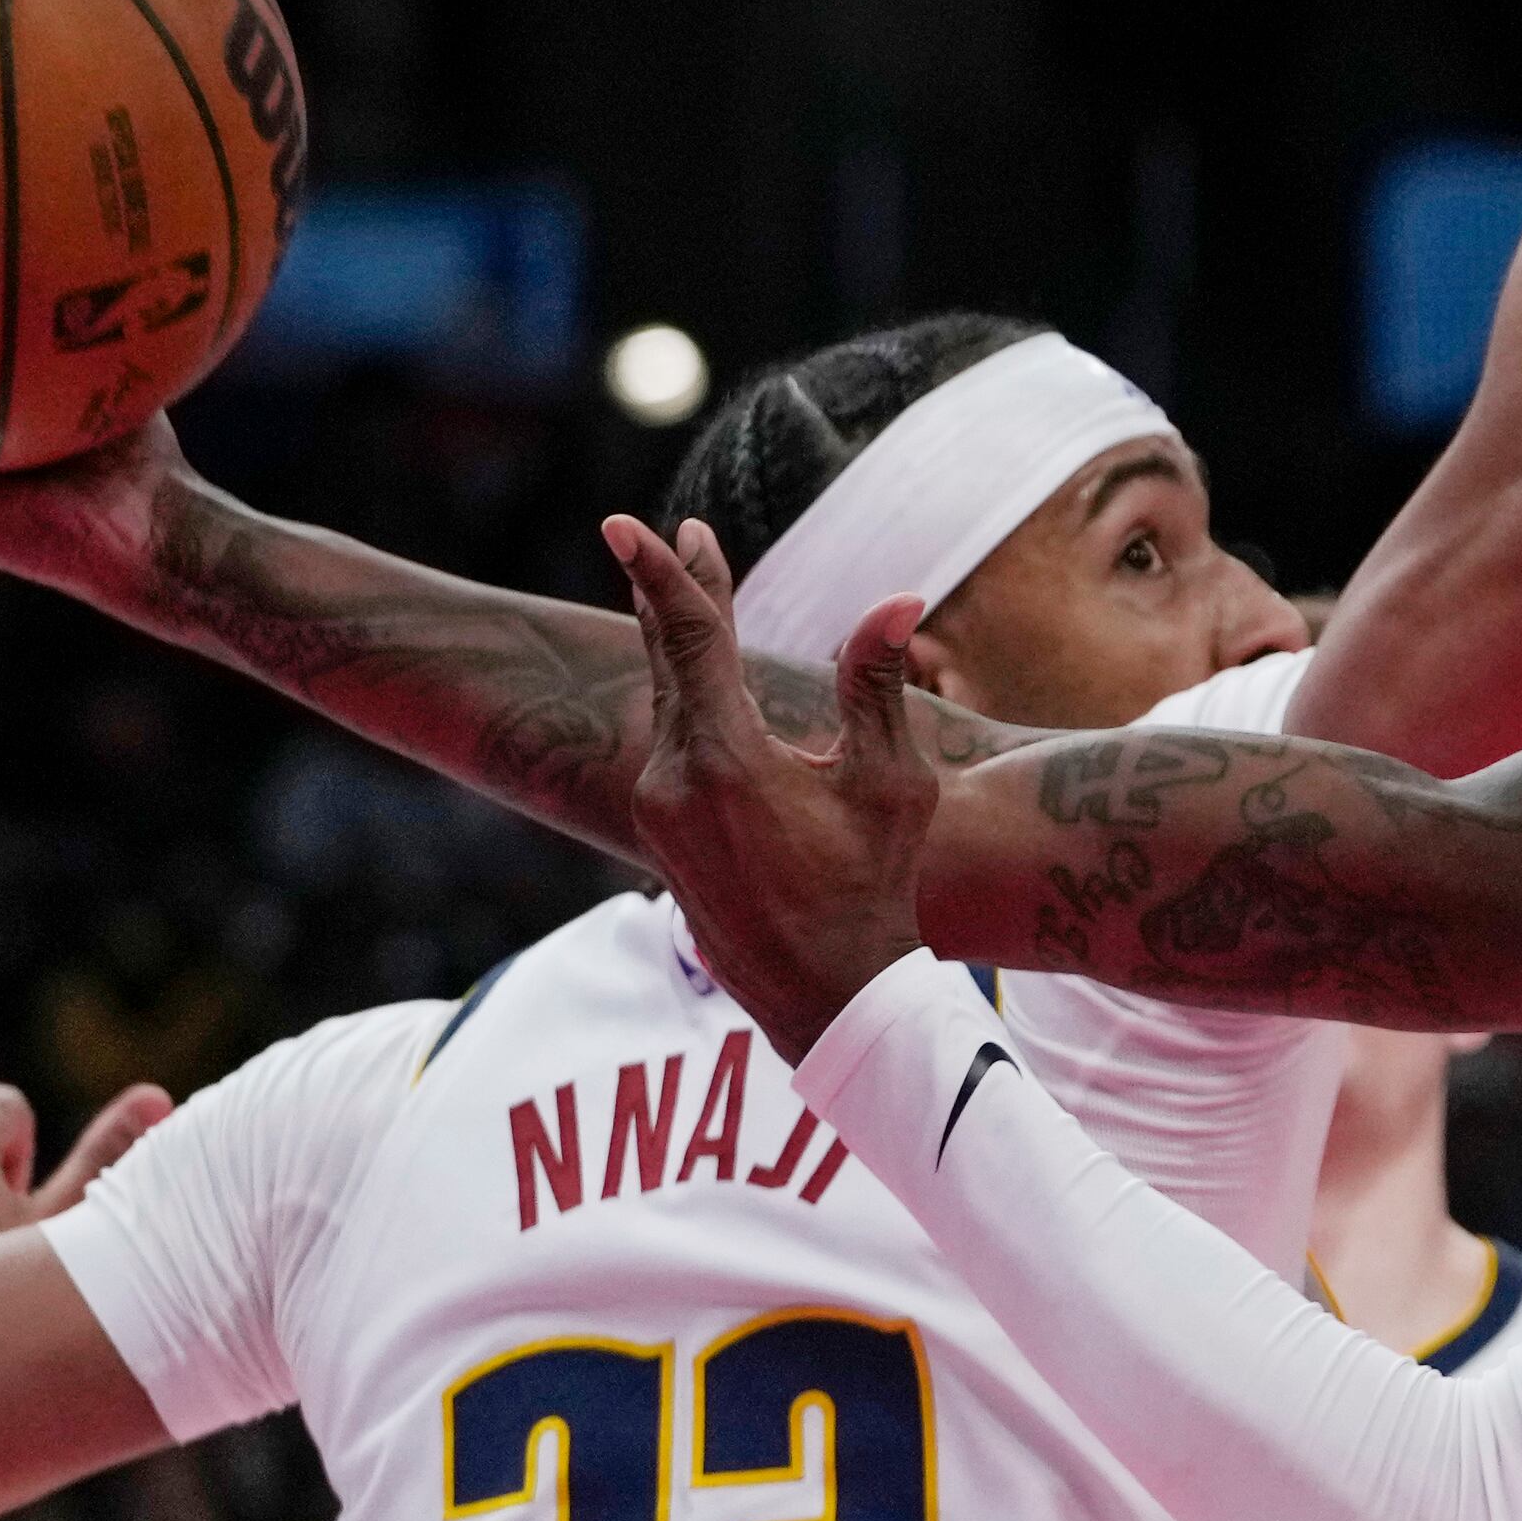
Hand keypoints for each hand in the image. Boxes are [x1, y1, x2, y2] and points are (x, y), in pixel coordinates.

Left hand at [605, 516, 936, 1060]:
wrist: (825, 995)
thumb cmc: (872, 888)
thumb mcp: (891, 786)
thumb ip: (876, 686)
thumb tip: (897, 599)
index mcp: (726, 759)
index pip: (689, 639)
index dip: (664, 573)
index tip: (624, 525)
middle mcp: (675, 780)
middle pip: (668, 660)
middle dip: (673, 593)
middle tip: (677, 538)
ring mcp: (661, 810)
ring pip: (665, 703)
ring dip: (680, 646)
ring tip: (688, 593)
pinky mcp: (662, 833)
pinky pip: (667, 742)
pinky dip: (684, 698)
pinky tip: (700, 684)